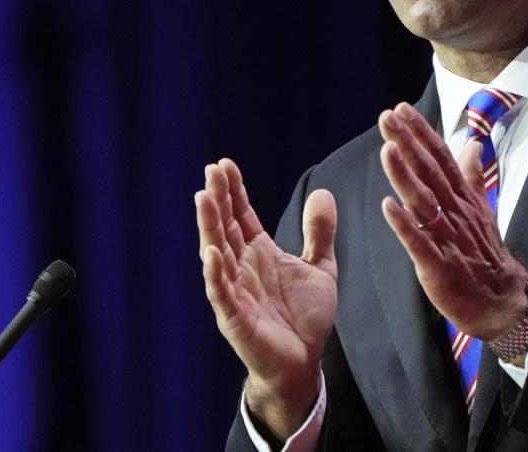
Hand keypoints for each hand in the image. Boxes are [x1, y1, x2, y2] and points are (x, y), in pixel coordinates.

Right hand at [196, 158, 337, 436]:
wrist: (304, 363)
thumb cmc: (306, 318)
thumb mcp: (321, 268)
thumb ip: (320, 232)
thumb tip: (323, 192)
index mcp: (259, 254)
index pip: (242, 216)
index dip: (234, 191)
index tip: (224, 164)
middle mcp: (242, 268)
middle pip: (226, 228)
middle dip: (218, 200)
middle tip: (211, 171)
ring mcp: (235, 292)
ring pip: (217, 254)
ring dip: (210, 227)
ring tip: (204, 199)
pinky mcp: (235, 318)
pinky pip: (222, 293)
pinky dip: (215, 274)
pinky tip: (211, 253)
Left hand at [377, 103, 527, 342]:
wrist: (501, 300)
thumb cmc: (484, 252)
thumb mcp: (481, 208)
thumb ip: (472, 174)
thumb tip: (473, 142)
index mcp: (462, 197)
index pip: (441, 157)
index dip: (422, 132)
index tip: (402, 109)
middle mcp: (454, 211)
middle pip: (430, 171)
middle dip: (408, 143)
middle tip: (388, 116)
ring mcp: (447, 237)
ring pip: (424, 201)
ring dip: (405, 175)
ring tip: (388, 150)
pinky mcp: (438, 265)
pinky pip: (420, 242)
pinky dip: (405, 225)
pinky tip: (389, 206)